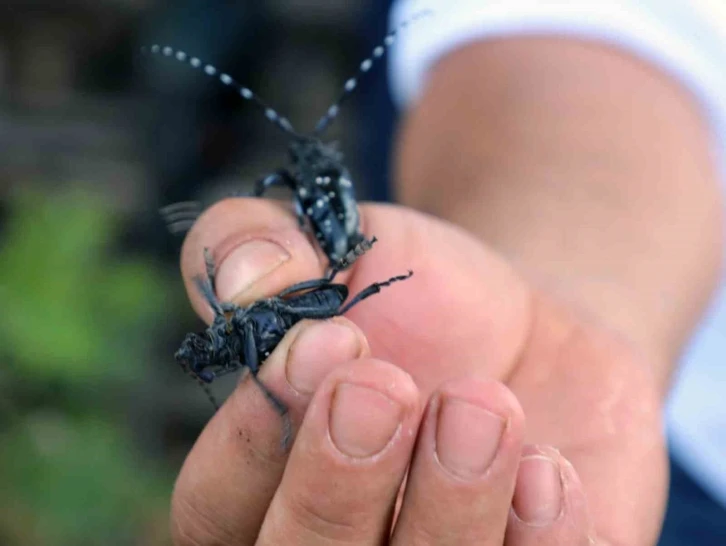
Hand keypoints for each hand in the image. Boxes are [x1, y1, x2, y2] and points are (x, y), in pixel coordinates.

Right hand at [170, 198, 665, 544]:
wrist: (527, 328)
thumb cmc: (413, 292)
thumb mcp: (338, 239)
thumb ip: (257, 239)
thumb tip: (249, 281)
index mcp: (263, 479)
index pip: (215, 505)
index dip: (253, 440)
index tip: (321, 344)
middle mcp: (336, 538)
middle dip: (338, 486)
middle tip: (388, 386)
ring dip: (447, 505)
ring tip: (482, 403)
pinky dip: (537, 542)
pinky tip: (545, 468)